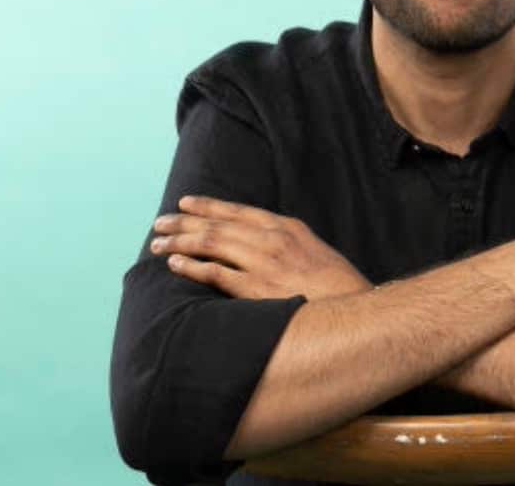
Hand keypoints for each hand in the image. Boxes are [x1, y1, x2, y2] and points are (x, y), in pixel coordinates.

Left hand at [150, 195, 372, 300]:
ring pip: (212, 244)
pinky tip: (174, 264)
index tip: (186, 203)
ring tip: (158, 243)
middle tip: (160, 223)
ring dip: (181, 242)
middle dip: (184, 223)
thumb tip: (261, 245)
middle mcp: (273, 240)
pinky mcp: (258, 290)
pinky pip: (216, 274)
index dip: (209, 206)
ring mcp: (264, 263)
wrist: (355, 309)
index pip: (238, 211)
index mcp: (287, 228)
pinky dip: (192, 267)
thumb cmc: (338, 287)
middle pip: (218, 225)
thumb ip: (288, 244)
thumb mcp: (315, 252)